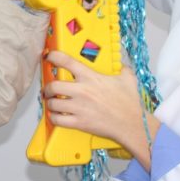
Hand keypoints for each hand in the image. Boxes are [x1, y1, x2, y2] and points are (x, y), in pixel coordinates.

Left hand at [43, 50, 157, 166]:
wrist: (132, 124)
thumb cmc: (130, 103)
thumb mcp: (128, 79)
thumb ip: (123, 69)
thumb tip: (122, 66)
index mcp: (91, 77)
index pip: (66, 61)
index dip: (54, 56)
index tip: (49, 56)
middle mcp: (82, 91)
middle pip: (53, 85)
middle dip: (47, 87)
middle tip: (48, 89)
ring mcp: (79, 107)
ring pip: (53, 103)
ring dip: (50, 103)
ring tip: (52, 103)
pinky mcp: (79, 122)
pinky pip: (58, 120)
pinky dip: (54, 118)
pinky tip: (56, 116)